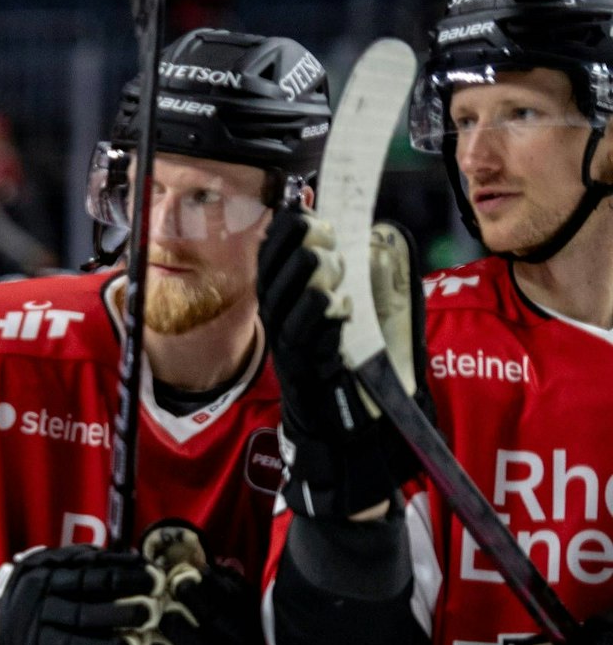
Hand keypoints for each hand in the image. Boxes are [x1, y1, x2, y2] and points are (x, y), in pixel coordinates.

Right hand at [0, 545, 162, 644]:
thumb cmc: (33, 597)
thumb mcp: (46, 569)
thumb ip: (81, 562)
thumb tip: (124, 557)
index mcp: (47, 580)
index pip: (89, 577)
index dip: (123, 578)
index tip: (155, 579)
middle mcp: (40, 611)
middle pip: (81, 613)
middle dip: (117, 614)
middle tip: (151, 613)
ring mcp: (37, 643)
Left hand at [128, 524, 277, 644]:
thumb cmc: (228, 639)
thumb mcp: (236, 611)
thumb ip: (217, 588)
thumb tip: (188, 563)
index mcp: (241, 636)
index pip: (222, 615)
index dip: (200, 597)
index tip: (178, 580)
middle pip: (197, 643)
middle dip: (172, 625)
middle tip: (148, 610)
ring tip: (127, 636)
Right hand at [258, 209, 418, 518]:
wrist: (341, 434)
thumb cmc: (347, 377)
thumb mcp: (347, 326)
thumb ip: (351, 291)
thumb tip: (373, 246)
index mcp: (286, 317)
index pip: (272, 270)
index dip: (279, 240)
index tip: (295, 210)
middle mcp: (281, 334)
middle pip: (272, 286)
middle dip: (287, 251)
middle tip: (309, 223)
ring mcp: (291, 357)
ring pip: (285, 313)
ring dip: (301, 281)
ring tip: (318, 254)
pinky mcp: (306, 377)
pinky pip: (307, 346)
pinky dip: (318, 322)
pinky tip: (332, 301)